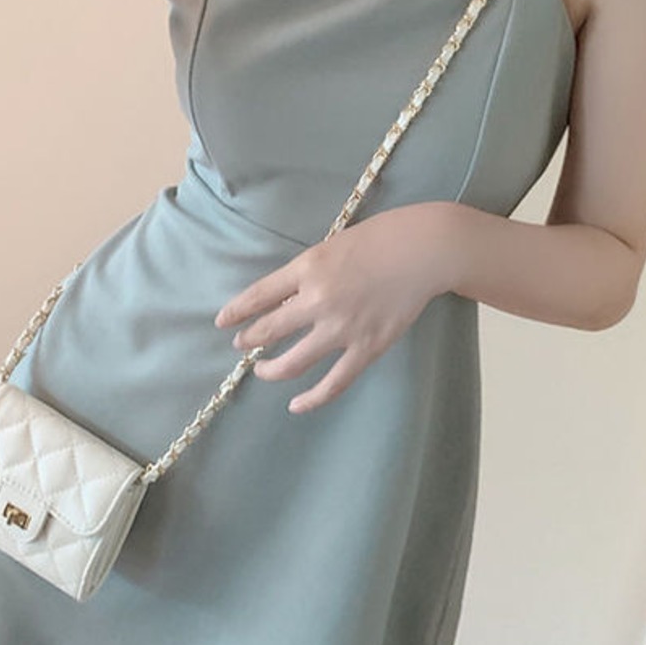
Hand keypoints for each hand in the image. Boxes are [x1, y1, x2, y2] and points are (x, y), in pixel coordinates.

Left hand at [213, 204, 455, 414]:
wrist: (422, 250)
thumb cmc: (379, 240)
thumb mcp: (331, 247)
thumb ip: (306, 274)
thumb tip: (284, 301)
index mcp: (307, 268)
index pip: (258, 296)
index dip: (236, 312)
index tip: (223, 322)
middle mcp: (318, 300)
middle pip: (268, 331)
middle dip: (250, 340)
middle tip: (242, 345)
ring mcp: (342, 328)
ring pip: (293, 362)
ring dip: (270, 369)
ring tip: (263, 370)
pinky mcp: (367, 348)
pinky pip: (333, 382)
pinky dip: (311, 398)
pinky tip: (296, 405)